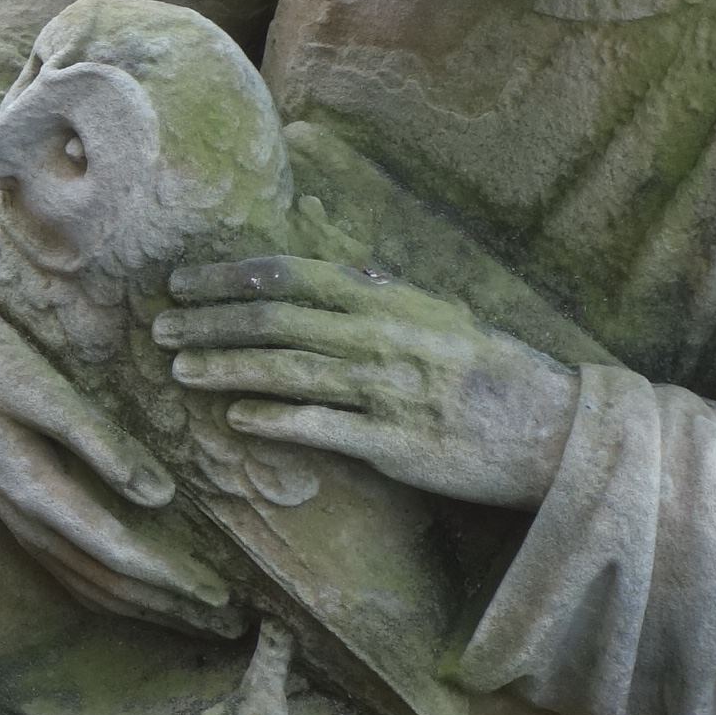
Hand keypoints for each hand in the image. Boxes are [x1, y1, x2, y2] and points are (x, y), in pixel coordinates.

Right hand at [0, 238, 236, 635]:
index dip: (169, 578)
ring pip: (85, 583)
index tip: (220, 592)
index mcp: (32, 489)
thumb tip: (161, 496)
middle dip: (166, 605)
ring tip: (194, 618)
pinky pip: (66, 571)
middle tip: (227, 619)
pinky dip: (107, 592)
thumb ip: (98, 441)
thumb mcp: (41, 387)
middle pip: (104, 581)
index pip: (116, 551)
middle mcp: (23, 518)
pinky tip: (135, 597)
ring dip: (140, 605)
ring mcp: (15, 520)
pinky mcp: (15, 511)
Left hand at [155, 256, 578, 507]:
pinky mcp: (396, 445)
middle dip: (211, 320)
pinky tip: (237, 419)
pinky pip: (323, 428)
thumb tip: (347, 269)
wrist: (555, 430)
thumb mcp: (442, 318)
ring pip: (289, 371)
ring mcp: (388, 391)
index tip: (185, 281)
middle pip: (278, 320)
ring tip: (180, 370)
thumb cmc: (495, 373)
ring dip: (227, 368)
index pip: (293, 275)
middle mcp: (383, 338)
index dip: (231, 276)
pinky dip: (275, 420)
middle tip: (160, 327)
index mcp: (389, 301)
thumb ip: (388, 295)